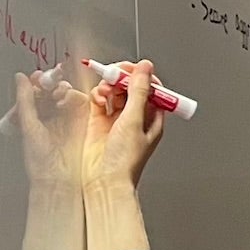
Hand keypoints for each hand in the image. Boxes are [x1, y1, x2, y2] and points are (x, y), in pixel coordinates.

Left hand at [12, 69, 95, 190]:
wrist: (58, 177)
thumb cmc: (40, 160)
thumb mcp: (28, 125)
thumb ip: (25, 100)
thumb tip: (20, 78)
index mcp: (34, 117)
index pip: (35, 93)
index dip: (36, 83)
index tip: (36, 77)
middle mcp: (50, 115)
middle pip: (50, 90)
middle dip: (50, 82)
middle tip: (48, 80)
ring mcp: (66, 116)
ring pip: (64, 92)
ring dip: (59, 88)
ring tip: (56, 92)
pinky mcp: (81, 119)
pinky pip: (78, 100)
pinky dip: (72, 95)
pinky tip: (65, 99)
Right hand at [85, 59, 172, 188]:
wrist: (104, 181)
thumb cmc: (124, 161)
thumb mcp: (134, 120)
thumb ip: (138, 91)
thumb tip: (145, 68)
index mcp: (152, 118)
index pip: (150, 88)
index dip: (140, 75)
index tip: (130, 68)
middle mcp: (135, 118)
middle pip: (131, 87)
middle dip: (122, 78)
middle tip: (114, 75)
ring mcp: (117, 120)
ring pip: (115, 91)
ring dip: (109, 86)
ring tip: (105, 90)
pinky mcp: (99, 123)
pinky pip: (100, 100)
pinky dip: (98, 96)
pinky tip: (98, 100)